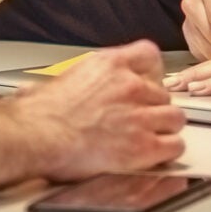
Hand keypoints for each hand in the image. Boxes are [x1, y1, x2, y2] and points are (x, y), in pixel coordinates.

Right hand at [6, 41, 187, 181]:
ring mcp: (139, 115)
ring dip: (164, 129)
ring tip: (148, 138)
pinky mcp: (143, 145)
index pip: (149, 55)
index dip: (152, 73)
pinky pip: (175, 146)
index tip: (148, 83)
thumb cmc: (38, 116)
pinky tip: (153, 156)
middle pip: (163, 93)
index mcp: (109, 65)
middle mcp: (129, 85)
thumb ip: (74, 80)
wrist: (35, 138)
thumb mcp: (58, 81)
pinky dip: (167, 152)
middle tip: (139, 120)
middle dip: (153, 108)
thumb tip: (48, 90)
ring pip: (175, 118)